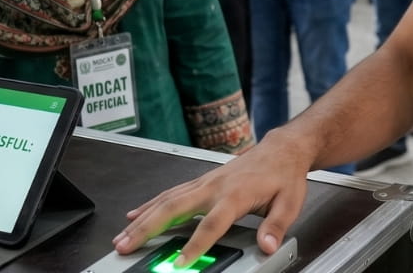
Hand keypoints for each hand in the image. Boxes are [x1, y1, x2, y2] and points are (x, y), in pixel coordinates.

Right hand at [113, 130, 313, 267]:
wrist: (280, 150)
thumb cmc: (284, 176)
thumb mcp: (290, 203)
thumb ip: (275, 226)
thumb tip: (267, 246)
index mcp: (235, 195)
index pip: (211, 224)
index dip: (195, 245)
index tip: (180, 263)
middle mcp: (214, 186)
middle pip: (173, 208)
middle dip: (146, 228)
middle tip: (126, 244)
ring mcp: (204, 182)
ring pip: (165, 200)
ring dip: (142, 218)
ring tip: (123, 236)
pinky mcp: (200, 181)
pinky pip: (170, 193)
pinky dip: (150, 205)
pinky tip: (136, 215)